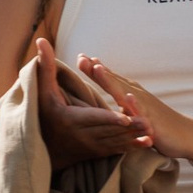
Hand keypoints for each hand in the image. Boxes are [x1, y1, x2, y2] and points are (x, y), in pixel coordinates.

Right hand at [32, 37, 145, 167]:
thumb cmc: (46, 114)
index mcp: (71, 120)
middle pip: (109, 130)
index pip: (93, 118)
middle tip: (148, 122)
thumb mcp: (44, 92)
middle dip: (129, 126)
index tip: (124, 117)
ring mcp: (93, 146)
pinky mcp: (100, 152)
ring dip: (135, 135)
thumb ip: (46, 67)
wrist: (49, 146)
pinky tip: (149, 143)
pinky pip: (119, 150)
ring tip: (152, 129)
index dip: (109, 118)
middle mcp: (83, 136)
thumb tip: (41, 40)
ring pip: (117, 140)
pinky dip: (134, 147)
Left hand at [68, 52, 192, 168]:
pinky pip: (143, 113)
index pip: (111, 78)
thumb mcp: (135, 109)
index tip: (80, 57)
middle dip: (97, 70)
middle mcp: (137, 96)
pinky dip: (135, 104)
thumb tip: (106, 90)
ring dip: (111, 80)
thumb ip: (121, 100)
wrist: (187, 135)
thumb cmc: (158, 122)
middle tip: (82, 58)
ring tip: (98, 68)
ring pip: (125, 92)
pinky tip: (128, 97)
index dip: (94, 68)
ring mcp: (146, 107)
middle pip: (114, 80)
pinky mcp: (154, 122)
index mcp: (130, 94)